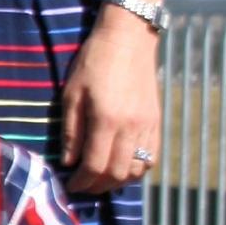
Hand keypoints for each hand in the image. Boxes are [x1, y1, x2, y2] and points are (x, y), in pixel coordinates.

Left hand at [59, 6, 161, 197]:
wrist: (129, 38)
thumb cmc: (94, 62)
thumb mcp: (72, 93)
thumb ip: (71, 131)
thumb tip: (69, 162)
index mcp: (107, 120)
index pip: (95, 165)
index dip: (81, 181)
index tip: (70, 185)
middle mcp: (131, 127)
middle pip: (117, 173)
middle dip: (97, 186)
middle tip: (83, 186)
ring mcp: (148, 126)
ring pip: (137, 169)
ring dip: (118, 181)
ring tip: (100, 179)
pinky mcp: (156, 122)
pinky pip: (151, 157)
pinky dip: (137, 169)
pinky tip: (122, 167)